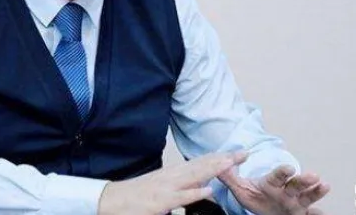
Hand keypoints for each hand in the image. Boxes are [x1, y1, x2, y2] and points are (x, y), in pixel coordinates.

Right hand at [98, 151, 248, 214]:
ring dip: (214, 168)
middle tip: (244, 152)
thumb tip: (200, 188)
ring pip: (194, 176)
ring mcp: (167, 188)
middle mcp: (172, 177)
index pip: (201, 163)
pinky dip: (194, 193)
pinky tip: (208, 190)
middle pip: (202, 165)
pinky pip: (180, 197)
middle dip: (224, 159)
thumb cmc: (135, 197)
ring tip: (232, 163)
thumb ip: (181, 188)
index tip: (237, 153)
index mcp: (173, 174)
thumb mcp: (161, 189)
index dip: (219, 157)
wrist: (111, 200)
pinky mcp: (160, 202)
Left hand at [218, 164, 330, 214]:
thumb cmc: (256, 198)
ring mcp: (295, 202)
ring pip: (307, 196)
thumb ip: (229, 177)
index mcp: (272, 183)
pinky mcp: (301, 213)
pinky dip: (318, 213)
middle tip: (313, 175)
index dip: (283, 171)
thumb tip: (219, 164)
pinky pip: (311, 214)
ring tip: (324, 185)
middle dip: (304, 179)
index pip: (278, 175)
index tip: (289, 168)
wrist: (267, 211)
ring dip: (316, 191)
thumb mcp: (241, 189)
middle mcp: (286, 191)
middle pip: (295, 184)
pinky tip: (324, 213)